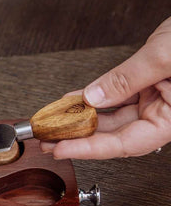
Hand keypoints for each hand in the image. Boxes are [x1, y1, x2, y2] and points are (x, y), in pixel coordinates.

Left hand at [44, 17, 170, 159]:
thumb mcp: (164, 56)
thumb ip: (127, 79)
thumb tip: (93, 98)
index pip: (128, 144)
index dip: (91, 148)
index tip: (62, 149)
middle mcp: (168, 111)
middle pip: (118, 134)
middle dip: (80, 137)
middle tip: (47, 139)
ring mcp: (160, 98)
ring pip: (115, 116)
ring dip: (83, 119)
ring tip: (53, 121)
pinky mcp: (153, 83)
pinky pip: (119, 96)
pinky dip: (95, 98)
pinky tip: (72, 100)